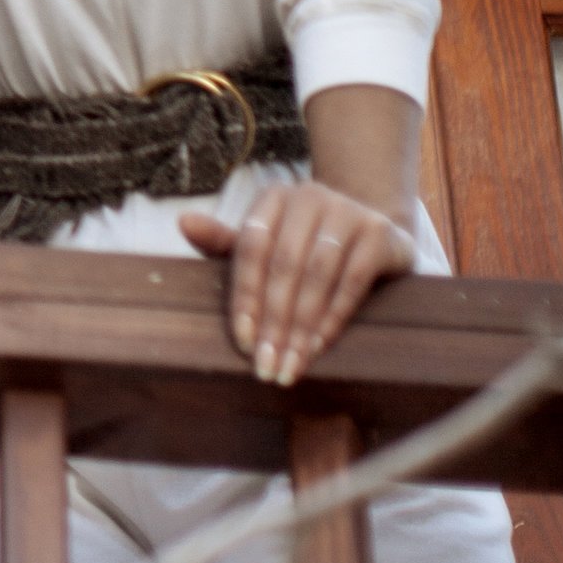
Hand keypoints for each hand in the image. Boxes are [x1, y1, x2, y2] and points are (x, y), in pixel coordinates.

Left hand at [180, 178, 412, 384]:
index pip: (251, 249)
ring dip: (302, 326)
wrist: (374, 233)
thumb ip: (225, 241)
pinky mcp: (379, 233)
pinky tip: (319, 347)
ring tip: (291, 365)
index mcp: (274, 198)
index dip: (245, 297)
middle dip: (273, 321)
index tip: (244, 343)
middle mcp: (310, 196)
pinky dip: (333, 317)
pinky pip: (352, 281)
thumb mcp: (267, 242)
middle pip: (283, 265)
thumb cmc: (306, 244)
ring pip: (317, 275)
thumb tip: (183, 222)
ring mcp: (348, 212)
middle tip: (267, 366)